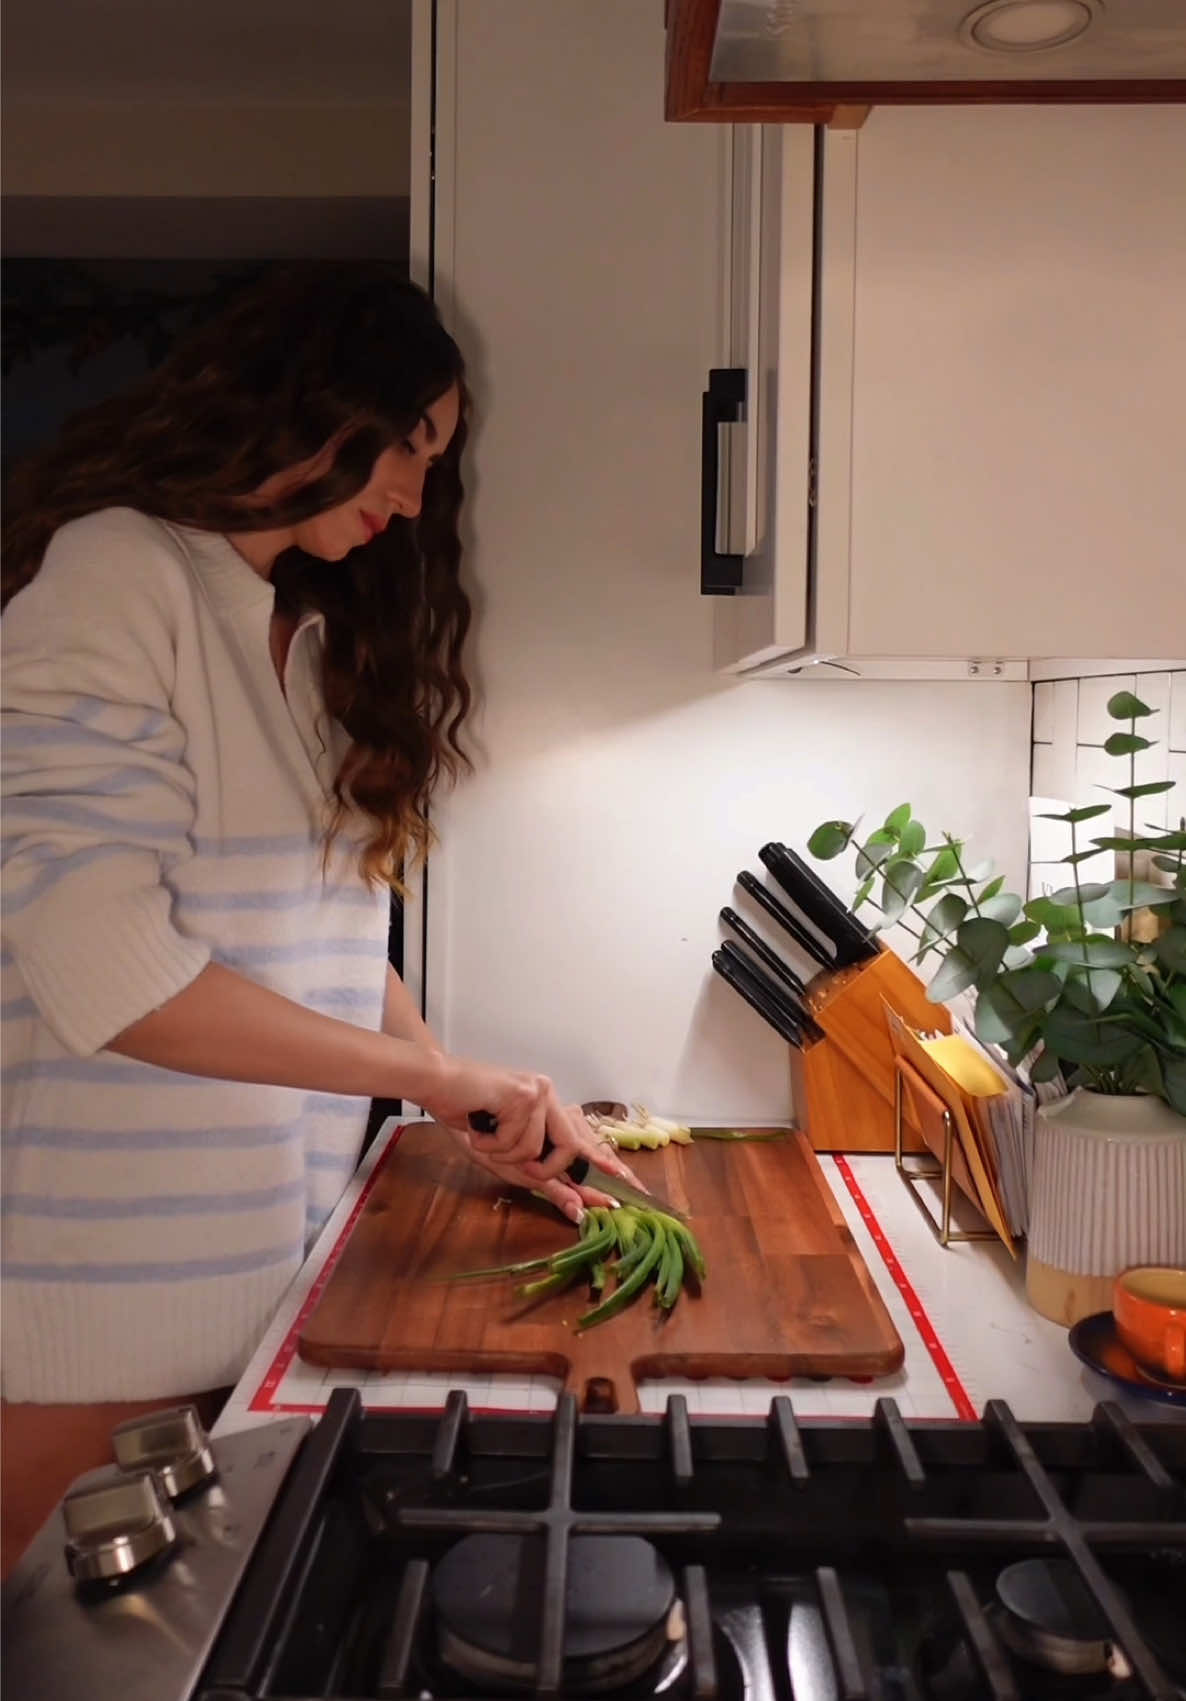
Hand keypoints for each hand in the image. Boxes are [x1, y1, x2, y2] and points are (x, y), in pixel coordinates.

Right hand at [438, 1104, 645, 1224]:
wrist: (436, 1086)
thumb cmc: (466, 1118)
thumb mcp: (504, 1158)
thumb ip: (540, 1180)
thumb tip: (577, 1207)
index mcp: (550, 1110)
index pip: (583, 1141)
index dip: (604, 1165)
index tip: (628, 1186)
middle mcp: (551, 1097)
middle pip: (571, 1149)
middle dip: (544, 1170)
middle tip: (518, 1167)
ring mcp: (540, 1093)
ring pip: (537, 1151)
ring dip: (503, 1154)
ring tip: (484, 1136)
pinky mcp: (525, 1094)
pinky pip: (517, 1141)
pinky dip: (491, 1142)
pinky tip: (477, 1124)